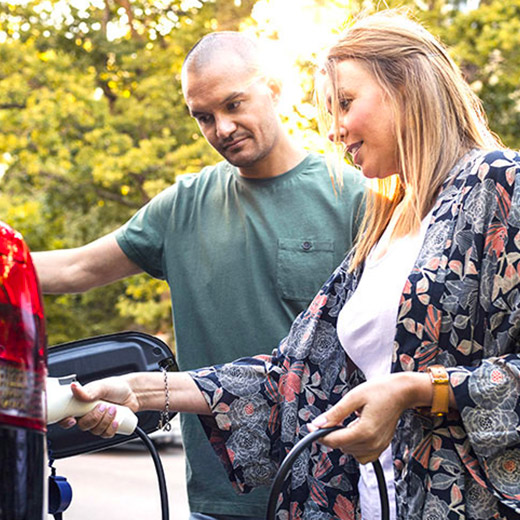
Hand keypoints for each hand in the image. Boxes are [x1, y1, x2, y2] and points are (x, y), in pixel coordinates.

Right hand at [64, 375, 137, 437]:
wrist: (132, 393)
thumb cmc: (115, 387)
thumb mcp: (102, 386)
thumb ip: (88, 390)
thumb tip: (74, 388)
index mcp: (80, 403)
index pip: (65, 416)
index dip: (65, 421)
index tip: (73, 420)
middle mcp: (86, 414)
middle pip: (83, 426)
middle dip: (95, 417)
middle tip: (104, 406)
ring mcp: (97, 422)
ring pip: (95, 431)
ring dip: (106, 420)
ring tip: (114, 408)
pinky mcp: (107, 427)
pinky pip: (105, 434)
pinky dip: (111, 428)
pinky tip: (117, 420)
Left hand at [308, 372, 424, 464]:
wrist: (402, 392)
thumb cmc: (380, 390)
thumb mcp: (353, 397)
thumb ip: (335, 413)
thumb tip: (318, 423)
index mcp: (365, 431)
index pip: (335, 441)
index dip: (319, 435)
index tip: (311, 427)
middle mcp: (373, 443)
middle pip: (341, 447)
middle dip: (331, 435)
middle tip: (331, 419)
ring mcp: (379, 446)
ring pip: (350, 452)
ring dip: (343, 440)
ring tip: (347, 422)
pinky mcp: (382, 446)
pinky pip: (362, 455)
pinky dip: (354, 446)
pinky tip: (354, 431)